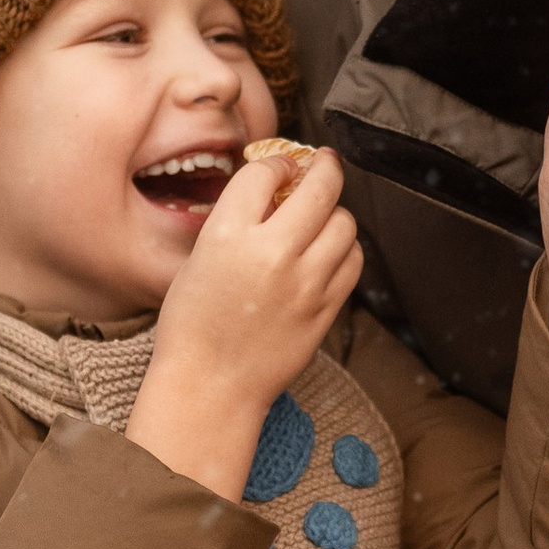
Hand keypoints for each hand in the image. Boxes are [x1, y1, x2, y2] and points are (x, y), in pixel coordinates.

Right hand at [126, 145, 360, 504]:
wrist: (210, 385)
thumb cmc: (194, 325)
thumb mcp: (198, 258)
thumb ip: (236, 220)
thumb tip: (274, 188)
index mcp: (228, 234)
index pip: (268, 170)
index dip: (277, 163)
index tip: (280, 168)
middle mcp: (272, 252)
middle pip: (320, 185)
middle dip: (323, 166)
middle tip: (321, 163)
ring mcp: (305, 282)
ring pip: (345, 221)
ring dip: (334, 212)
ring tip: (320, 218)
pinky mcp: (326, 308)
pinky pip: (353, 261)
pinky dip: (346, 249)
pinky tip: (329, 252)